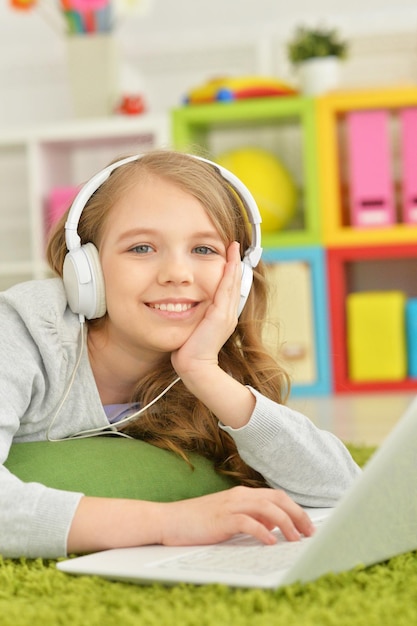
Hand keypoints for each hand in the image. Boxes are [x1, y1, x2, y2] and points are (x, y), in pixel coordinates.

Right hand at [157, 486, 314, 545]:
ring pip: (267, 508)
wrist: (168, 519)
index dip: (295, 509)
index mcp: (243, 494)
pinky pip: (248, 522)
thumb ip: (250, 517)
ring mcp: (230, 505)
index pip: (277, 496)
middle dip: (297, 515)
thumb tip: (272, 525)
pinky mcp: (221, 518)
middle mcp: (240, 495)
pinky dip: (263, 531)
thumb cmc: (197, 521)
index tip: (307, 526)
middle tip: (309, 533)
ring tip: (294, 539)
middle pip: (277, 499)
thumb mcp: (228, 517)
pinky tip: (270, 542)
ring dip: (285, 524)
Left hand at [171, 241, 240, 380]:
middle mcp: (228, 314)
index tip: (228, 256)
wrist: (193, 366)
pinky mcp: (221, 316)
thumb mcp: (192, 327)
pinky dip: (229, 274)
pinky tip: (229, 261)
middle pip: (234, 283)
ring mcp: (227, 315)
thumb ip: (193, 315)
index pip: (227, 289)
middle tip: (234, 246)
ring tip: (233, 248)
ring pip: (232, 283)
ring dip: (233, 264)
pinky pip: (226, 289)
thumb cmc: (188, 350)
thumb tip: (180, 305)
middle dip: (234, 263)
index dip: (229, 272)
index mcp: (222, 316)